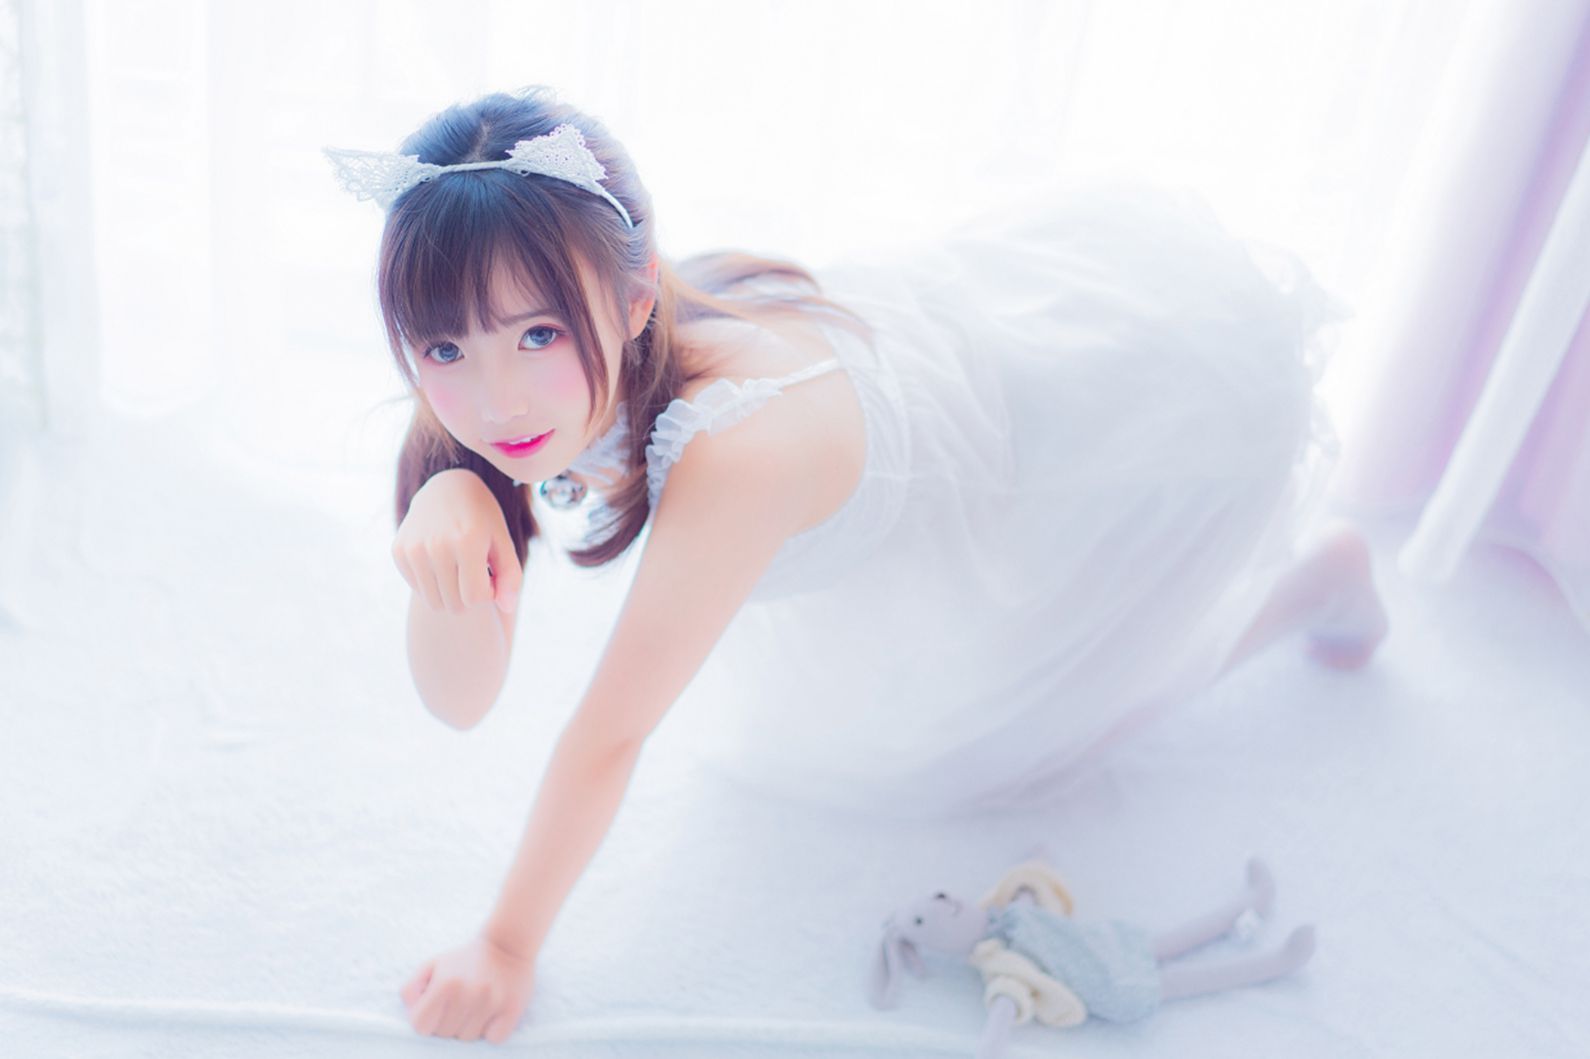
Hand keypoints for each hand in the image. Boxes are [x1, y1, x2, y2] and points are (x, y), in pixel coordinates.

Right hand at [394, 468, 524, 615]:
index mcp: (467, 542)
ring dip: (450, 593)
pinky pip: (418, 589)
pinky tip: (440, 562)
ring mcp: (414, 548)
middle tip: (474, 573)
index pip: (475, 598)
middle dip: (469, 596)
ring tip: (459, 570)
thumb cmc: (482, 518)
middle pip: (454, 605)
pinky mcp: (399, 551)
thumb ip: (511, 577)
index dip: (487, 594)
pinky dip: (431, 583)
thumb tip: (507, 609)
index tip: (489, 576)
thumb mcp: (503, 541)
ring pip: (434, 602)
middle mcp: (437, 545)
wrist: (446, 487)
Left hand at [400, 933, 536, 1042]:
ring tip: (476, 1007)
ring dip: (469, 1028)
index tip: (435, 1012)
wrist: (507, 944)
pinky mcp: (512, 1009)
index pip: (421, 1026)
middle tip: (458, 1005)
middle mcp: (469, 994)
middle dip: (447, 1024)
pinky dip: (491, 1031)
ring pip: (468, 1039)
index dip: (425, 1022)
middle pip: (445, 1034)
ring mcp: (492, 1003)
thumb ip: (411, 988)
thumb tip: (411, 1012)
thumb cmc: (464, 959)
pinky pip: (494, 1039)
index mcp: (445, 984)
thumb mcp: (432, 964)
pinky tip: (492, 1014)